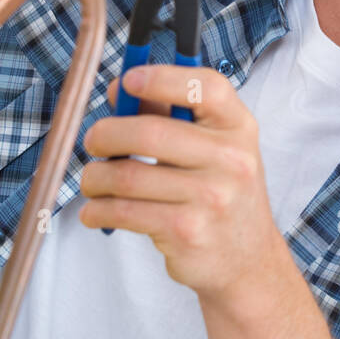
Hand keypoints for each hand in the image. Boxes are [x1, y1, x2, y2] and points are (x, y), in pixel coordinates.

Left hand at [80, 65, 286, 301]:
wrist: (246, 260)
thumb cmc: (220, 194)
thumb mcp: (211, 147)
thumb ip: (169, 113)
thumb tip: (119, 90)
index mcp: (239, 127)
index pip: (205, 88)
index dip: (161, 78)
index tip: (127, 81)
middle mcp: (232, 159)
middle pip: (151, 133)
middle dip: (106, 134)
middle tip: (93, 142)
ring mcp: (211, 197)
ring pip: (128, 175)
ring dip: (95, 177)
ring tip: (93, 181)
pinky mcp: (187, 231)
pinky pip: (124, 211)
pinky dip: (98, 209)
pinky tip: (97, 209)